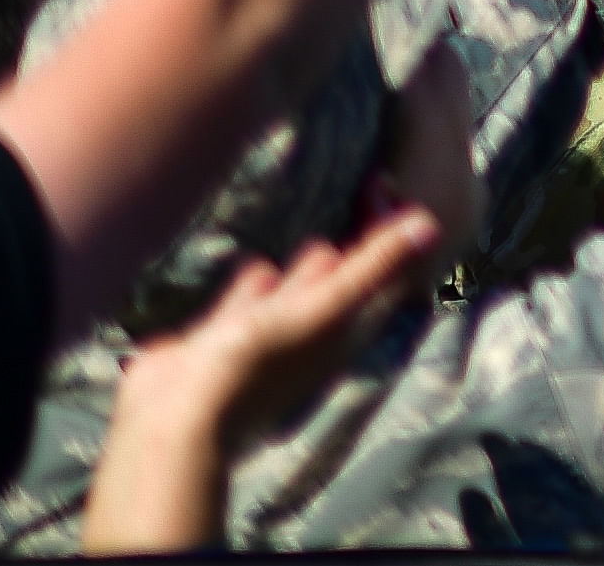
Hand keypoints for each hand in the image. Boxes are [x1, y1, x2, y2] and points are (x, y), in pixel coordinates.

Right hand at [83, 199, 445, 551]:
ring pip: (297, 291)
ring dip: (307, 265)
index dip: (388, 227)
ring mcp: (265, 338)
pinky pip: (249, 302)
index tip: (380, 179)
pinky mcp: (223, 339)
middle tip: (359, 190)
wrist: (172, 424)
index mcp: (342, 329)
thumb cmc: (252, 366)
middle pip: (343, 279)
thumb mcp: (321, 311)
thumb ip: (372, 267)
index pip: (380, 271)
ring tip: (316, 226)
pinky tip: (257, 262)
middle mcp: (309, 333)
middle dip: (354, 241)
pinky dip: (256, 281)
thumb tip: (431, 224)